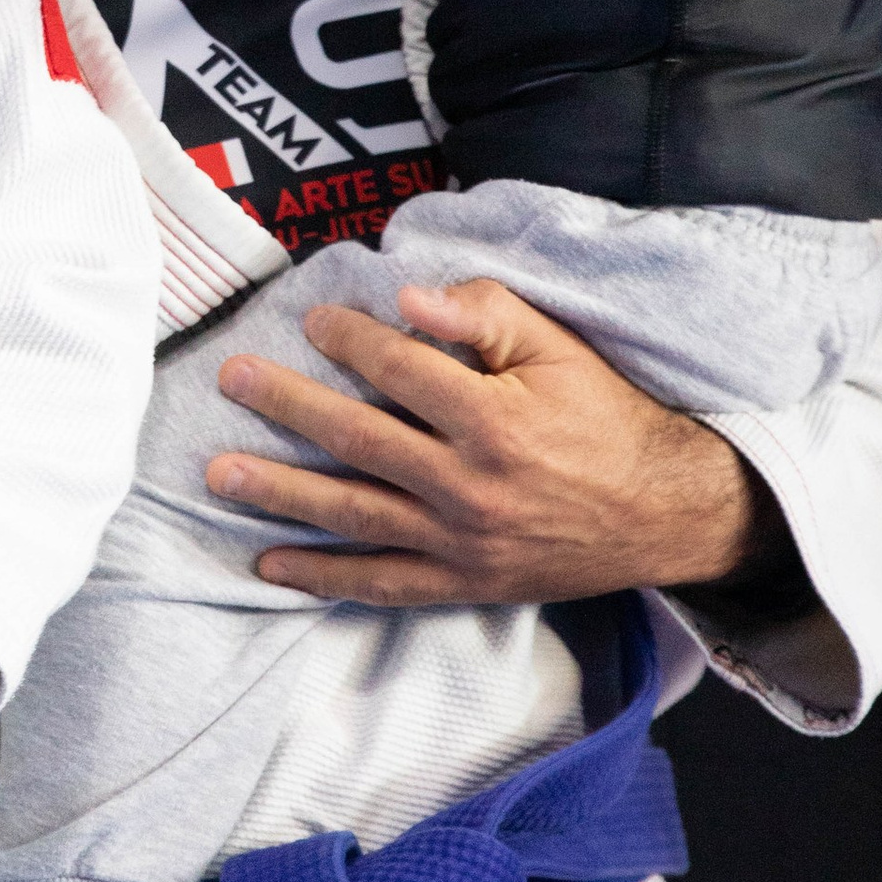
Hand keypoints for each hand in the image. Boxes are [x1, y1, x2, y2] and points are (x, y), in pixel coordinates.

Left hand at [209, 273, 757, 605]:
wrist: (662, 513)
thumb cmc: (605, 417)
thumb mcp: (560, 349)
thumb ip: (484, 315)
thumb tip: (408, 297)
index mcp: (495, 419)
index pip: (399, 370)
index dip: (349, 339)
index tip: (312, 319)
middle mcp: (470, 485)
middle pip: (358, 439)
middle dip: (286, 407)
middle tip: (232, 379)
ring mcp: (462, 542)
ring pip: (354, 515)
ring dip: (280, 494)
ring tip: (219, 474)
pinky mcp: (464, 582)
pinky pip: (381, 585)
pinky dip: (323, 577)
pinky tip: (270, 564)